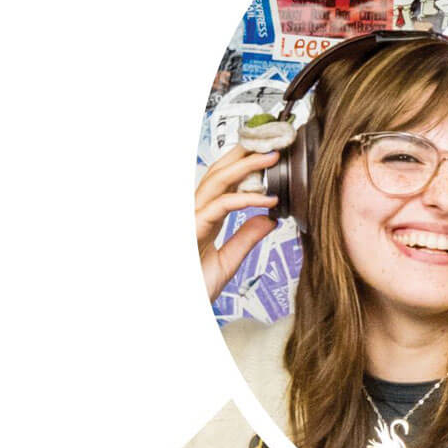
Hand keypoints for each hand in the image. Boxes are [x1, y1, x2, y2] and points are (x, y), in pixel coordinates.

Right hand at [195, 146, 279, 303]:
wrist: (174, 307)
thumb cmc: (192, 287)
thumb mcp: (228, 261)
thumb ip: (246, 238)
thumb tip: (270, 219)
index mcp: (203, 216)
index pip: (223, 182)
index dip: (243, 163)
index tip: (267, 152)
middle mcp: (194, 212)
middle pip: (218, 172)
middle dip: (244, 152)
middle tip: (271, 139)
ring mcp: (190, 218)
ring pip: (217, 182)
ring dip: (246, 166)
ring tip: (273, 157)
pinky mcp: (191, 229)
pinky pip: (220, 207)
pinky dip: (246, 200)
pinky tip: (267, 199)